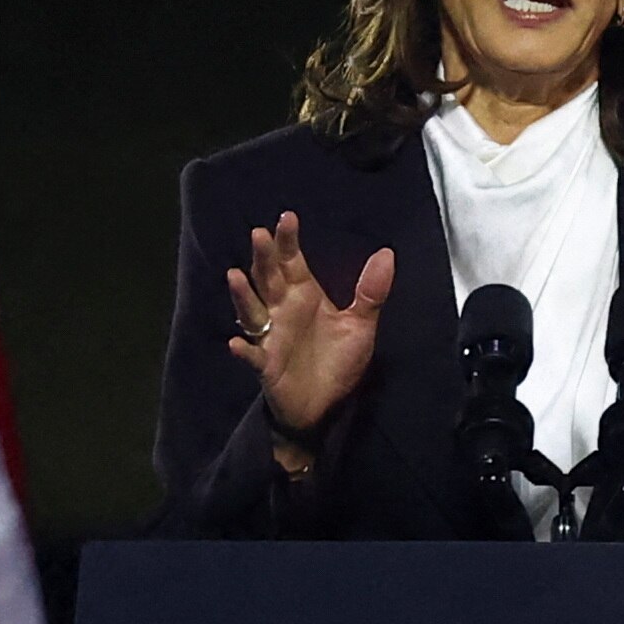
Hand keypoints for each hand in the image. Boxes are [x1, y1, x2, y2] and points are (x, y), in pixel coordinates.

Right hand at [230, 213, 394, 436]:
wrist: (326, 406)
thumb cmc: (337, 361)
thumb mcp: (360, 325)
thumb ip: (371, 292)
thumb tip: (387, 252)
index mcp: (303, 295)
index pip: (292, 262)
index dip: (288, 241)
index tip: (287, 218)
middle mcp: (282, 310)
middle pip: (268, 278)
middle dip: (263, 258)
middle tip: (259, 234)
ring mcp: (271, 337)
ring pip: (253, 311)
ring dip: (243, 295)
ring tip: (236, 276)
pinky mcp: (266, 365)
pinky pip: (252, 356)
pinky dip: (244, 350)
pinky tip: (236, 342)